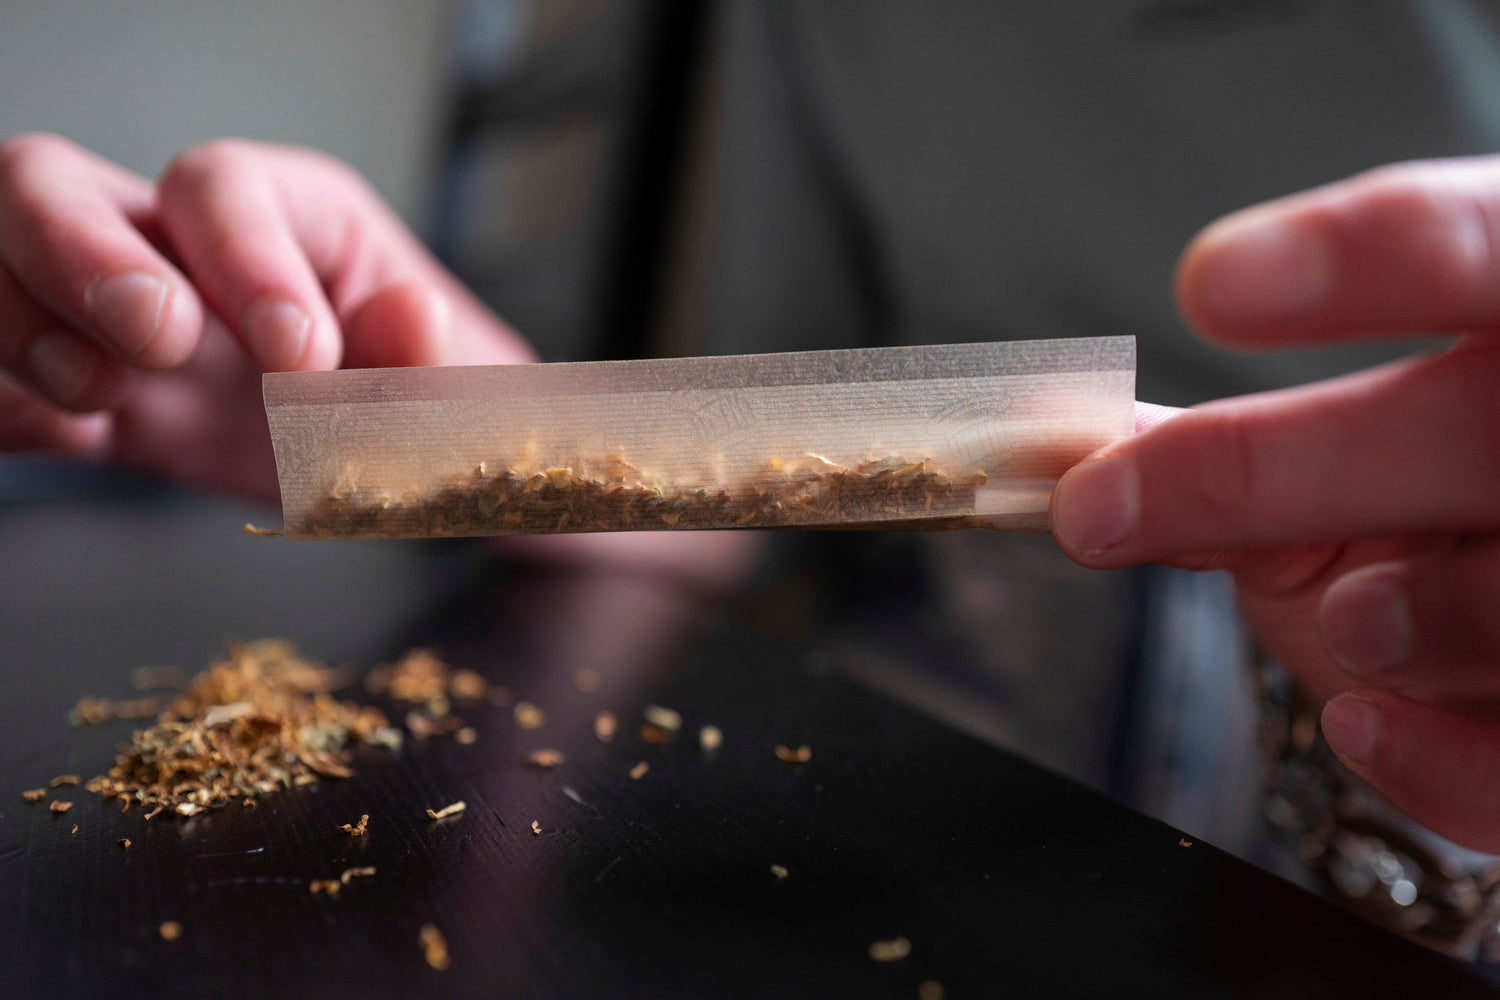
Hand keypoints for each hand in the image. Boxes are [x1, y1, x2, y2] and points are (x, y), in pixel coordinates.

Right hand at [0, 134, 532, 500]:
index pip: (221, 186)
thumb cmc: (422, 395)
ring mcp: (105, 315)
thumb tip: (414, 316)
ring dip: (19, 324)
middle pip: (54, 184)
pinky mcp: (73, 397)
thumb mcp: (445, 385)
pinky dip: (2, 404)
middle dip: (82, 253)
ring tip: (100, 396)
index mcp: (279, 214)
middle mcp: (173, 245)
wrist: (390, 461)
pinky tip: (48, 434)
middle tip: (160, 341)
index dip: (245, 259)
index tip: (299, 356)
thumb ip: (424, 358)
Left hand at [1050, 157, 1499, 851]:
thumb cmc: (1395, 515)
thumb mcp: (1307, 465)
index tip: (1207, 287)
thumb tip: (1036, 434)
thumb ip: (1187, 448)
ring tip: (1348, 617)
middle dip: (1286, 467)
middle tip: (1111, 507)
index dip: (1364, 258)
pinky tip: (1362, 726)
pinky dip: (1439, 758)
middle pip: (1475, 432)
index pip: (1476, 248)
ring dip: (1413, 615)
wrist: (1482, 646)